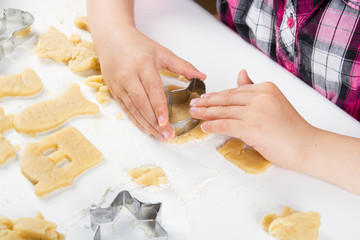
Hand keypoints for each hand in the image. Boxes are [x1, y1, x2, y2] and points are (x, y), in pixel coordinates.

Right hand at [97, 27, 205, 141]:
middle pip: (142, 103)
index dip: (159, 108)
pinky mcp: (113, 90)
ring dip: (146, 125)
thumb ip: (183, 65)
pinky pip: (125, 109)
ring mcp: (119, 84)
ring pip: (133, 109)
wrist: (112, 39)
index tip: (166, 122)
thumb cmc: (138, 45)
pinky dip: (136, 120)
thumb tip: (202, 75)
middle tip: (167, 135)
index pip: (152, 90)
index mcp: (143, 64)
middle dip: (155, 122)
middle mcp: (128, 75)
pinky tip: (146, 129)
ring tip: (159, 136)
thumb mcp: (162, 52)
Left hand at [189, 70, 312, 169]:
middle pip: (226, 99)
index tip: (204, 98)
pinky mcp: (252, 128)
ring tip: (194, 114)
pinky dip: (213, 126)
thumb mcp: (273, 102)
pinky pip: (226, 125)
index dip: (216, 95)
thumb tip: (241, 73)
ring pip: (223, 111)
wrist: (305, 146)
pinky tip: (204, 127)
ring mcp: (256, 112)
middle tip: (193, 105)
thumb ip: (254, 88)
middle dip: (206, 103)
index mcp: (265, 88)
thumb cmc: (290, 128)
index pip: (234, 91)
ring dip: (205, 113)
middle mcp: (260, 97)